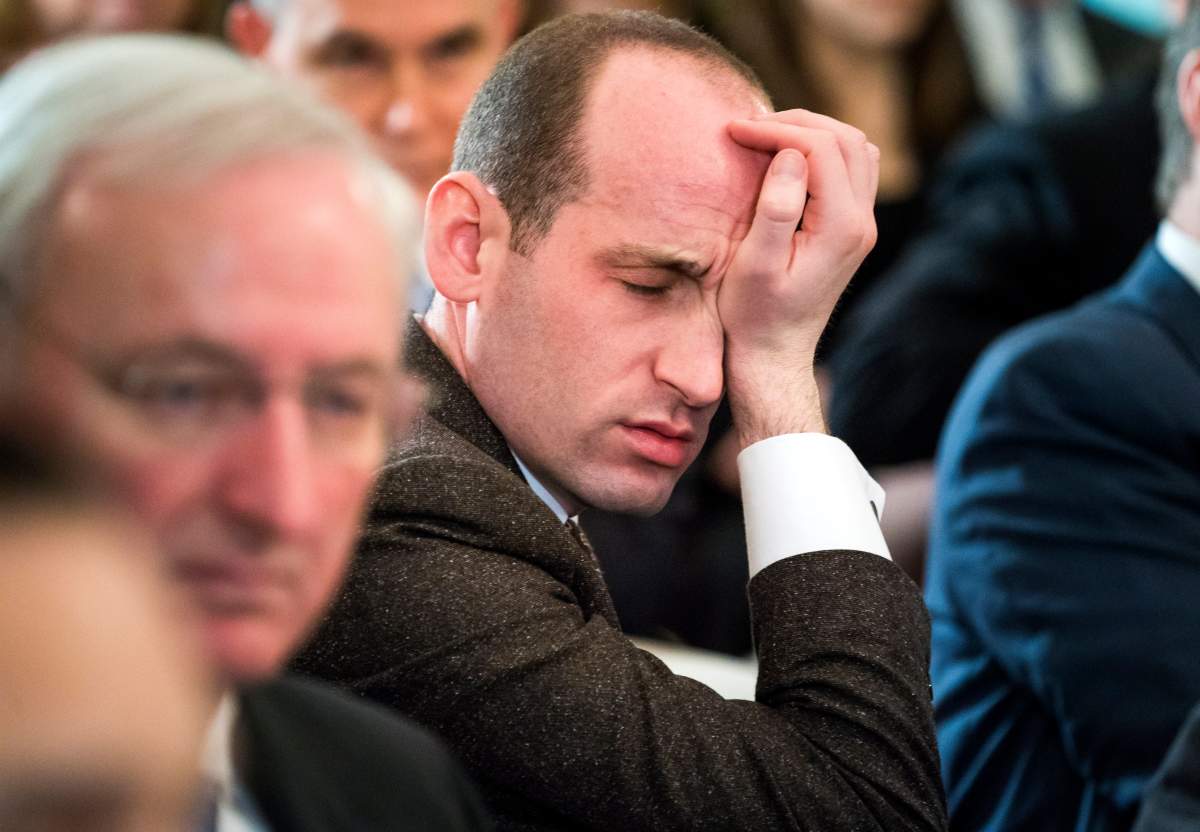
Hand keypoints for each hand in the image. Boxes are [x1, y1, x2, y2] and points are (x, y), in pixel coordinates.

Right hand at [719, 109, 878, 445]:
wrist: (774, 356)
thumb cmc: (754, 316)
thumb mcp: (754, 266)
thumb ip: (776, 209)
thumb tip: (791, 156)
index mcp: (842, 227)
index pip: (819, 148)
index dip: (775, 130)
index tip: (732, 131)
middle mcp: (862, 222)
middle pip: (845, 139)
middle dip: (795, 124)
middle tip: (747, 129)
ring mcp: (862, 226)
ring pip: (856, 149)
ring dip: (813, 133)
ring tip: (766, 137)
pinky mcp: (852, 230)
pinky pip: (852, 170)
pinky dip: (823, 152)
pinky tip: (787, 161)